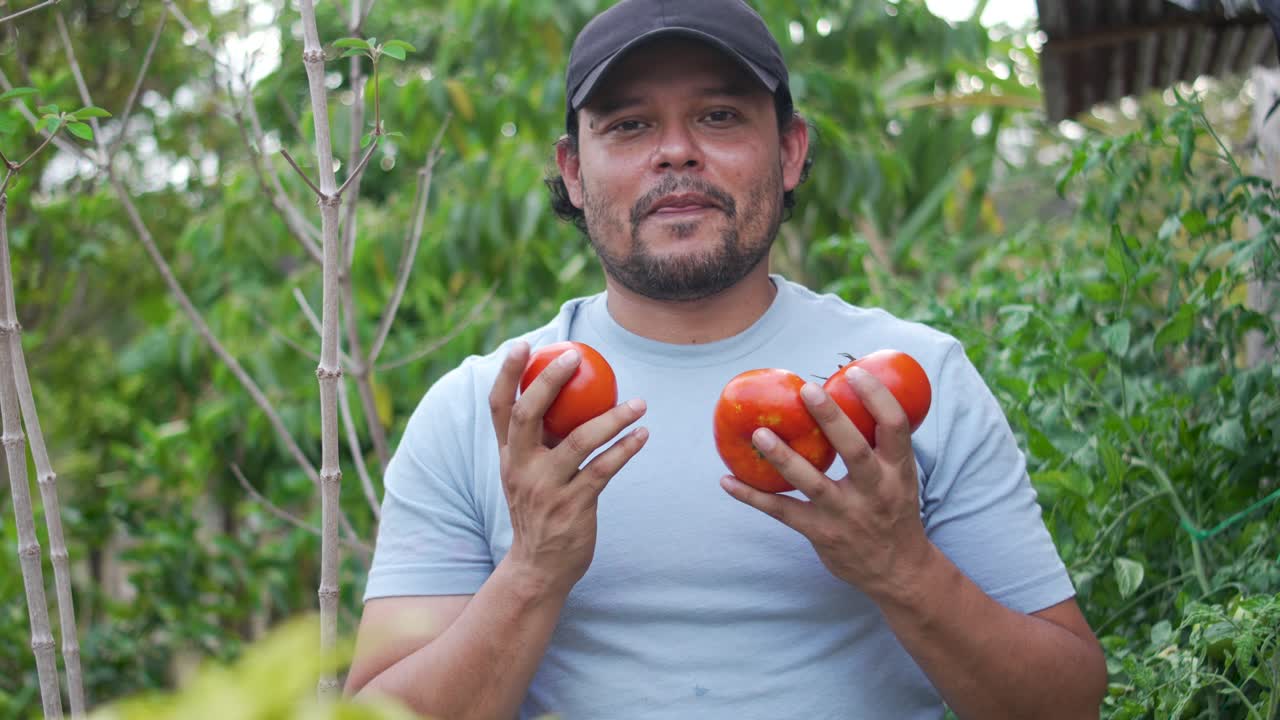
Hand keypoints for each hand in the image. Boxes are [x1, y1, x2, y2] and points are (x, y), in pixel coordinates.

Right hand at [489, 341, 647, 596]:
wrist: (538, 569)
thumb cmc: (539, 511)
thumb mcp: (526, 475)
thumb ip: (537, 441)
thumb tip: (561, 395)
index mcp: (507, 457)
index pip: (499, 407)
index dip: (506, 374)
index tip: (523, 345)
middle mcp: (520, 469)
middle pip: (528, 414)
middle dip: (548, 380)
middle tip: (576, 356)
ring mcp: (546, 489)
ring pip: (579, 441)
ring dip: (612, 417)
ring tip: (639, 402)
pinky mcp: (573, 507)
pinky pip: (604, 470)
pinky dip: (625, 449)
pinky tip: (643, 435)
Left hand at [720, 366, 934, 600]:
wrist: (898, 570)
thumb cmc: (894, 509)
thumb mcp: (901, 476)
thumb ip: (880, 443)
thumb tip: (853, 393)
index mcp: (898, 470)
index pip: (895, 427)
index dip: (877, 397)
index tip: (854, 373)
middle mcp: (875, 491)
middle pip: (854, 450)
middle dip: (832, 419)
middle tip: (807, 390)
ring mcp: (846, 514)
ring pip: (813, 483)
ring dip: (784, 458)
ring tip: (758, 434)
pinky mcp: (821, 533)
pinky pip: (782, 512)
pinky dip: (752, 497)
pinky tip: (727, 481)